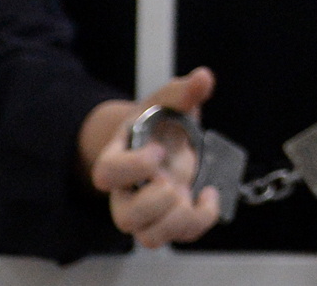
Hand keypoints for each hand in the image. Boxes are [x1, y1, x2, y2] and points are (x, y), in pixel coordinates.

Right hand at [82, 67, 219, 247]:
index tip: (159, 150)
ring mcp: (146, 211)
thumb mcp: (169, 101)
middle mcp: (126, 192)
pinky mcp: (168, 220)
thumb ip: (183, 91)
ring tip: (192, 193)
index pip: (107, 174)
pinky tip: (209, 194)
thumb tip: (203, 77)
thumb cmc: (160, 121)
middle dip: (157, 200)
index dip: (134, 166)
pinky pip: (179, 237)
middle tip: (175, 180)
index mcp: (117, 158)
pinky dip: (201, 221)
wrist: (162, 139)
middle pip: (126, 218)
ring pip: (149, 239)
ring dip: (177, 219)